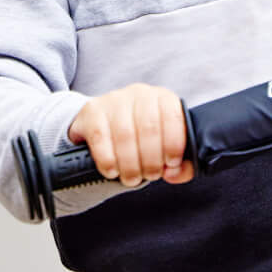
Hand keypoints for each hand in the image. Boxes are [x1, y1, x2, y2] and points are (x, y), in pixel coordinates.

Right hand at [69, 84, 192, 187]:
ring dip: (130, 164)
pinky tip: (112, 171)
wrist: (102, 125)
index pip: (172, 117)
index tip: (170, 164)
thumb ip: (180, 164)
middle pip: (148, 129)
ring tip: (131, 178)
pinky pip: (101, 138)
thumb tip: (175, 173)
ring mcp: (114, 100)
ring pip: (125, 135)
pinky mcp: (92, 111)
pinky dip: (108, 160)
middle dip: (151, 160)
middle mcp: (140, 94)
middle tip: (149, 176)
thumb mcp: (163, 147)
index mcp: (163, 99)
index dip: (174, 144)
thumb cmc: (140, 139)